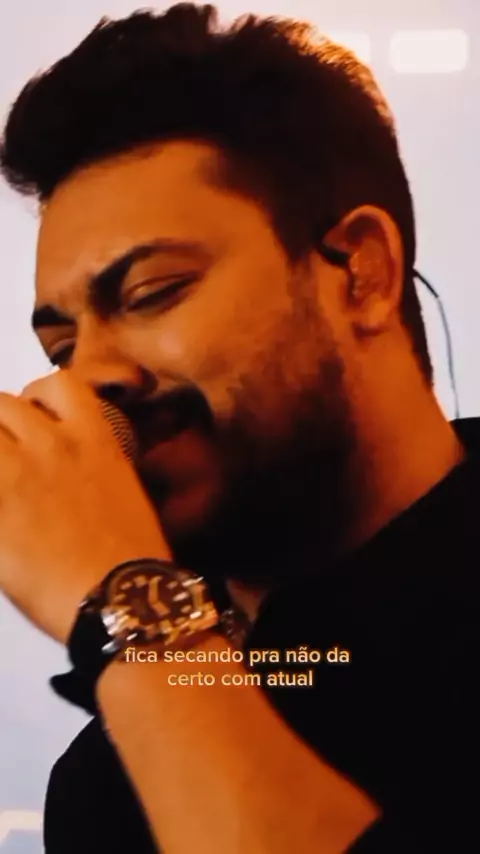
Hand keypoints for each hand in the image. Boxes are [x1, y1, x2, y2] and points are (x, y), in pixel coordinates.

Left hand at [0, 371, 169, 642]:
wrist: (122, 599)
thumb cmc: (133, 560)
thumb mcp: (123, 494)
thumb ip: (91, 467)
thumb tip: (66, 472)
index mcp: (94, 440)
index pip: (59, 384)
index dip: (37, 396)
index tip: (34, 413)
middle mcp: (53, 446)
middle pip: (3, 404)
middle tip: (5, 454)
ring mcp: (17, 475)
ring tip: (0, 477)